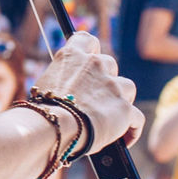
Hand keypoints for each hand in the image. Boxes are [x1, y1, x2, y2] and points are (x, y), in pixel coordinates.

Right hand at [32, 31, 142, 156]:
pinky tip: (123, 139)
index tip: (88, 59)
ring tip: (110, 117)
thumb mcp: (46, 87)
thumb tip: (69, 98)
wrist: (51, 127)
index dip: (90, 49)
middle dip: (105, 79)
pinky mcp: (125, 108)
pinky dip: (131, 128)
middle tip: (94, 97)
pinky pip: (136, 117)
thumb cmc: (41, 111)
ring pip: (127, 87)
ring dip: (120, 99)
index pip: (86, 39)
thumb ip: (63, 83)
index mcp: (71, 56)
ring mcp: (112, 85)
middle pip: (109, 64)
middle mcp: (94, 64)